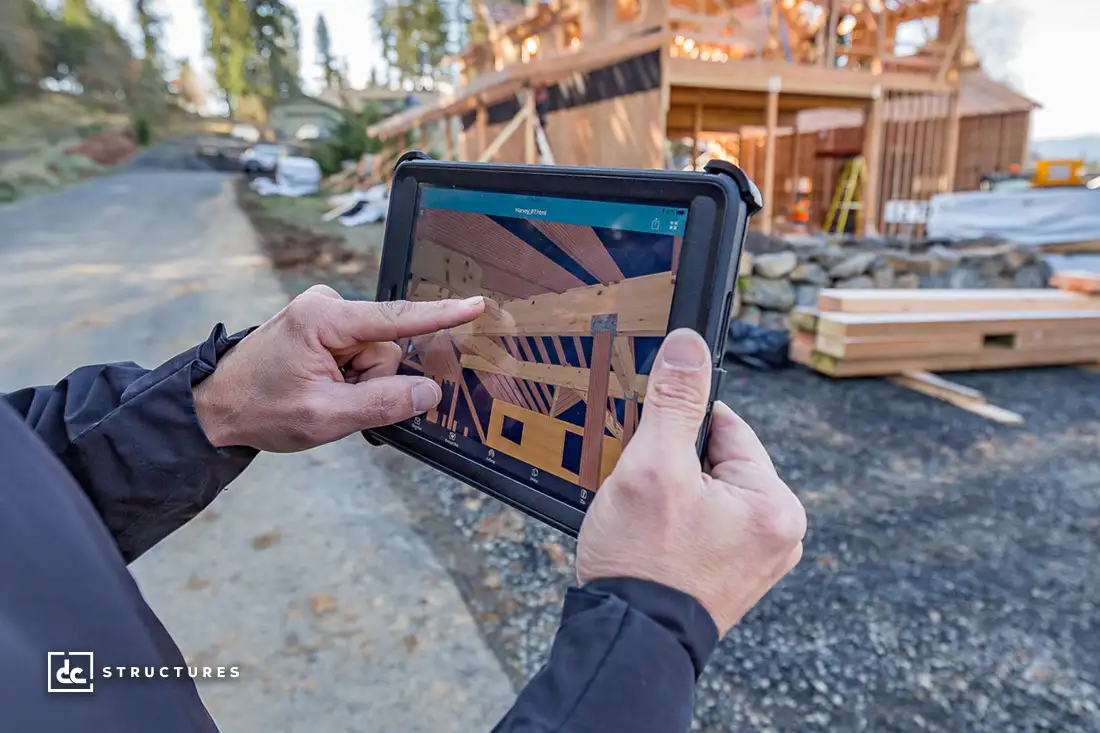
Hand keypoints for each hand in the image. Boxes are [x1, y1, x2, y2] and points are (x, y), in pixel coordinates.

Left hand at [194, 285, 485, 451]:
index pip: (395, 318)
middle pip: (386, 348)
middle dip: (370, 382)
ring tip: (319, 396)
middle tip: (332, 401)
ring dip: (357, 383)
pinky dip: (349, 378)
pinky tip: (320, 388)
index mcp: (323, 320)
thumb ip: (382, 404)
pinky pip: (360, 355)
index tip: (475, 304)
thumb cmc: (259, 409)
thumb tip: (428, 391)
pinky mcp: (324, 328)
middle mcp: (325, 307)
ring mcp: (324, 316)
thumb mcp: (324, 417)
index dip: (440, 315)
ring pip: (376, 355)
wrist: (215, 408)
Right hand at [576, 328, 805, 635]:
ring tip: (647, 524)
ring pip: (707, 492)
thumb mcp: (653, 468)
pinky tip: (654, 541)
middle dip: (675, 468)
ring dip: (673, 495)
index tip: (651, 451)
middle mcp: (780, 533)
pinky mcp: (734, 576)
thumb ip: (674, 401)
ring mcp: (759, 559)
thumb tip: (689, 344)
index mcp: (775, 503)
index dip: (678, 430)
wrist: (627, 642)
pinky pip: (706, 525)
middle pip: (717, 460)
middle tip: (646, 497)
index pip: (727, 427)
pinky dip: (677, 524)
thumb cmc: (641, 564)